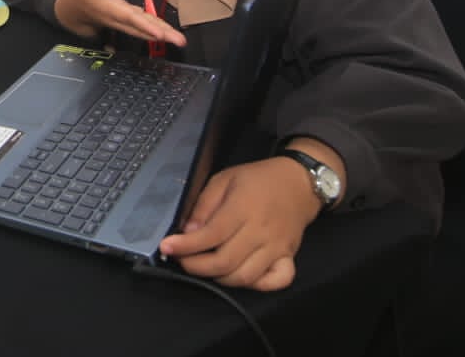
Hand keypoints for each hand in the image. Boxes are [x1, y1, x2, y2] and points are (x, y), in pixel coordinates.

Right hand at [52, 0, 185, 46]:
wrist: (77, 11)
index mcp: (109, 9)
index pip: (128, 17)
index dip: (143, 25)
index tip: (159, 33)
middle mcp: (119, 19)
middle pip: (142, 28)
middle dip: (161, 34)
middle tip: (179, 41)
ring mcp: (125, 22)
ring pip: (146, 29)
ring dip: (163, 35)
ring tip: (179, 40)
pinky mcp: (130, 21)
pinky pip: (146, 27)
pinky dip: (159, 30)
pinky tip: (170, 34)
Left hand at [156, 158, 320, 290]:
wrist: (298, 182)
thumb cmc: (258, 179)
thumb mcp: (224, 179)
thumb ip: (204, 205)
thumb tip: (188, 231)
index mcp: (243, 207)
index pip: (211, 234)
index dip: (186, 245)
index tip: (166, 247)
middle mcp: (261, 231)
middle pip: (225, 262)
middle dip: (196, 266)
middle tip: (182, 259)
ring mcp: (277, 247)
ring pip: (245, 276)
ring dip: (220, 278)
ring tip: (206, 267)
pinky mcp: (289, 257)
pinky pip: (276, 281)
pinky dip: (257, 285)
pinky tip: (240, 276)